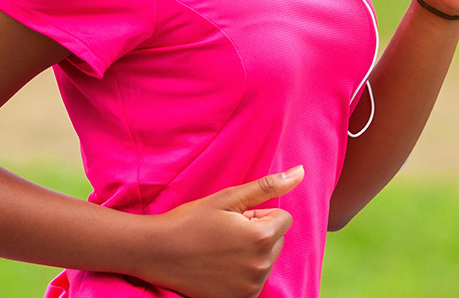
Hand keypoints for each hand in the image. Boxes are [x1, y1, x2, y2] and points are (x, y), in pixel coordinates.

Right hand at [140, 166, 304, 297]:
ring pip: (265, 259)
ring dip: (250, 252)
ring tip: (219, 248)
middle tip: (224, 232)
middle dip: (257, 232)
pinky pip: (254, 279)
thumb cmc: (191, 221)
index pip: (283, 218)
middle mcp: (261, 266)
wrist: (157, 252)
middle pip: (276, 240)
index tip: (234, 217)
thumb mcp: (228, 198)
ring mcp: (251, 286)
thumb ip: (267, 186)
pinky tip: (219, 266)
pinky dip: (242, 271)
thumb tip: (301, 172)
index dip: (258, 214)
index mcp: (261, 237)